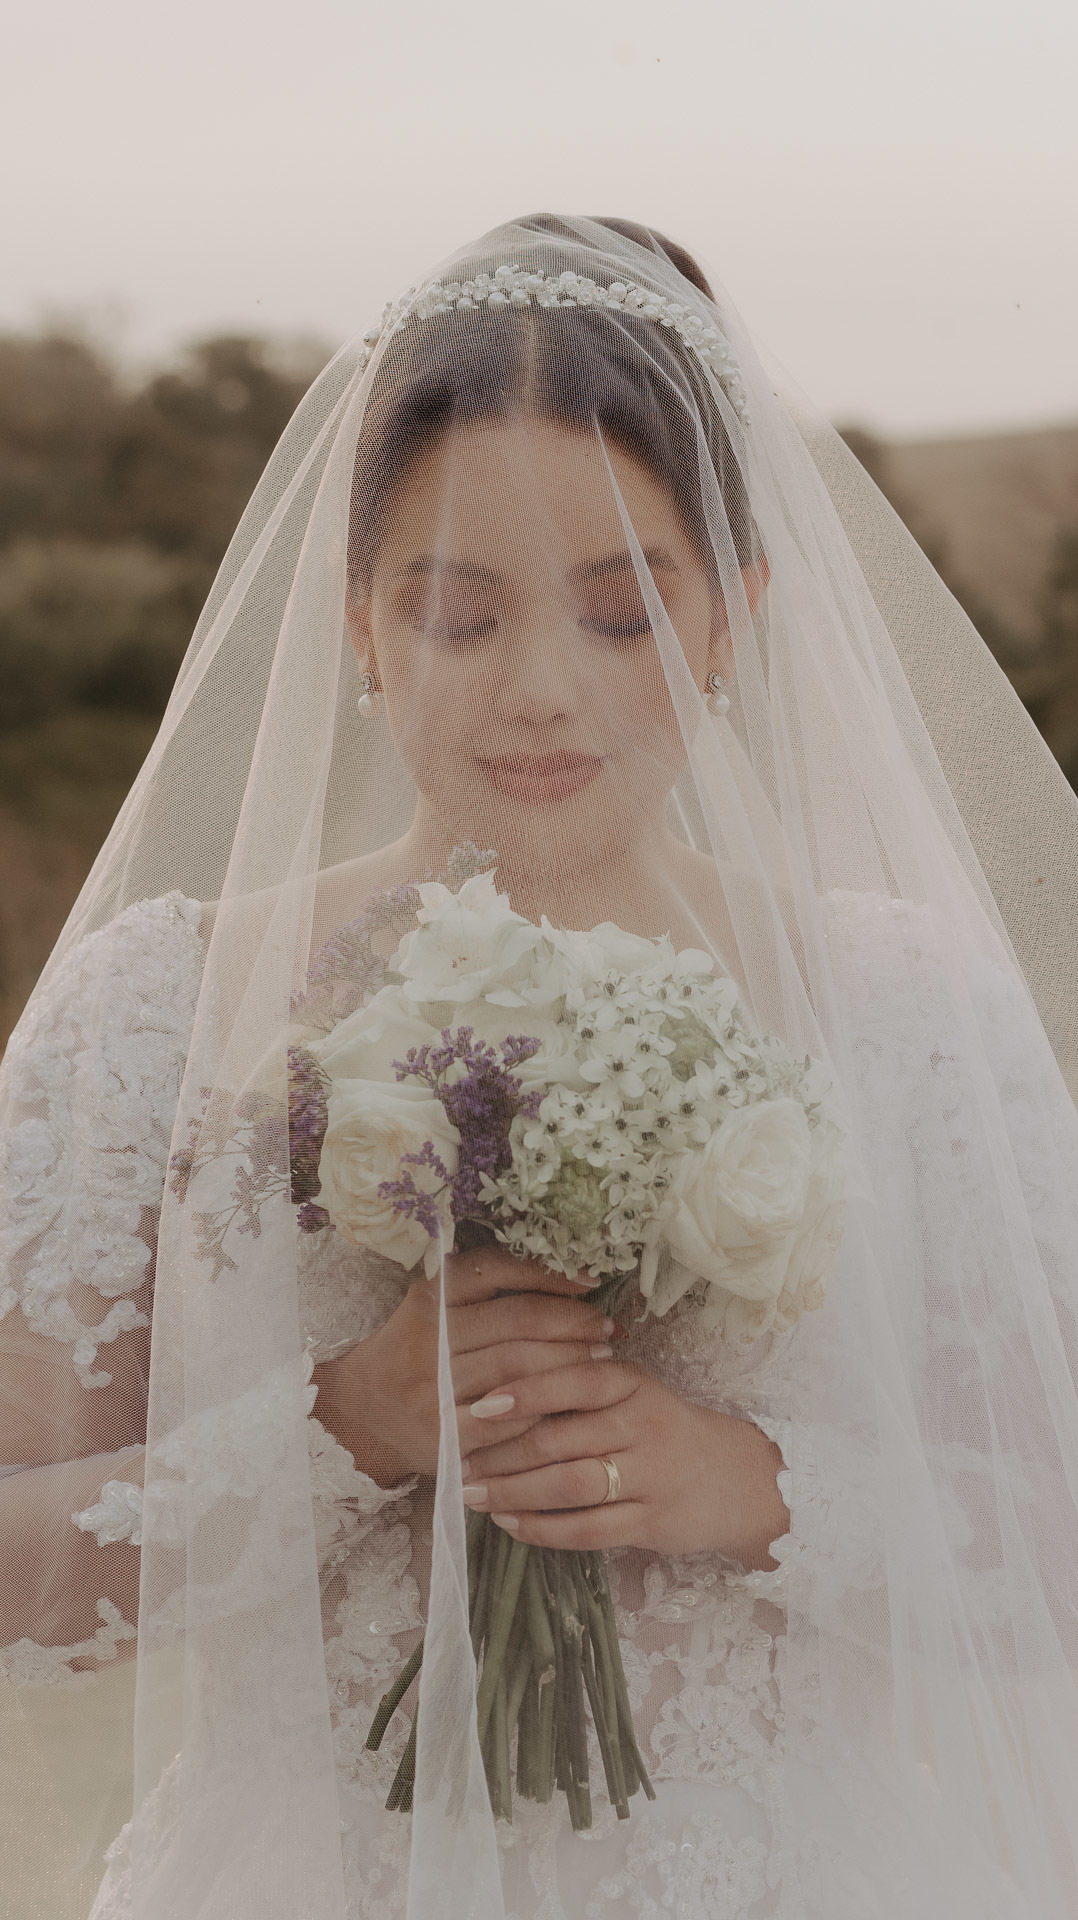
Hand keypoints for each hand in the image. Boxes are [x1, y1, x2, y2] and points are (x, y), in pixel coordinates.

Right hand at [310, 1244, 615, 1483]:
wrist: (357, 1413)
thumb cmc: (413, 1353)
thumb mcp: (435, 1309)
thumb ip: (486, 1292)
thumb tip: (571, 1279)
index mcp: (429, 1298)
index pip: (496, 1270)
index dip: (548, 1274)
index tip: (590, 1282)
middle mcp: (429, 1338)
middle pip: (517, 1320)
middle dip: (572, 1322)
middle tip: (606, 1329)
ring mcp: (433, 1388)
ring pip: (518, 1367)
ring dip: (569, 1362)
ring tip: (600, 1359)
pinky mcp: (442, 1435)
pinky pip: (508, 1420)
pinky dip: (544, 1409)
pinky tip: (568, 1404)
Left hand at [459, 1356, 789, 1566]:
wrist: (735, 1479)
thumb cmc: (662, 1430)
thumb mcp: (631, 1394)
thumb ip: (578, 1388)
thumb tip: (494, 1391)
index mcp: (632, 1383)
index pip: (571, 1381)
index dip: (521, 1394)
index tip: (475, 1406)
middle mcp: (642, 1425)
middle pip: (559, 1439)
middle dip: (500, 1453)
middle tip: (456, 1460)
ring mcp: (650, 1476)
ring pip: (568, 1486)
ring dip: (512, 1493)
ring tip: (472, 1494)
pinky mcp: (651, 1523)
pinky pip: (587, 1530)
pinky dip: (542, 1530)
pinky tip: (510, 1525)